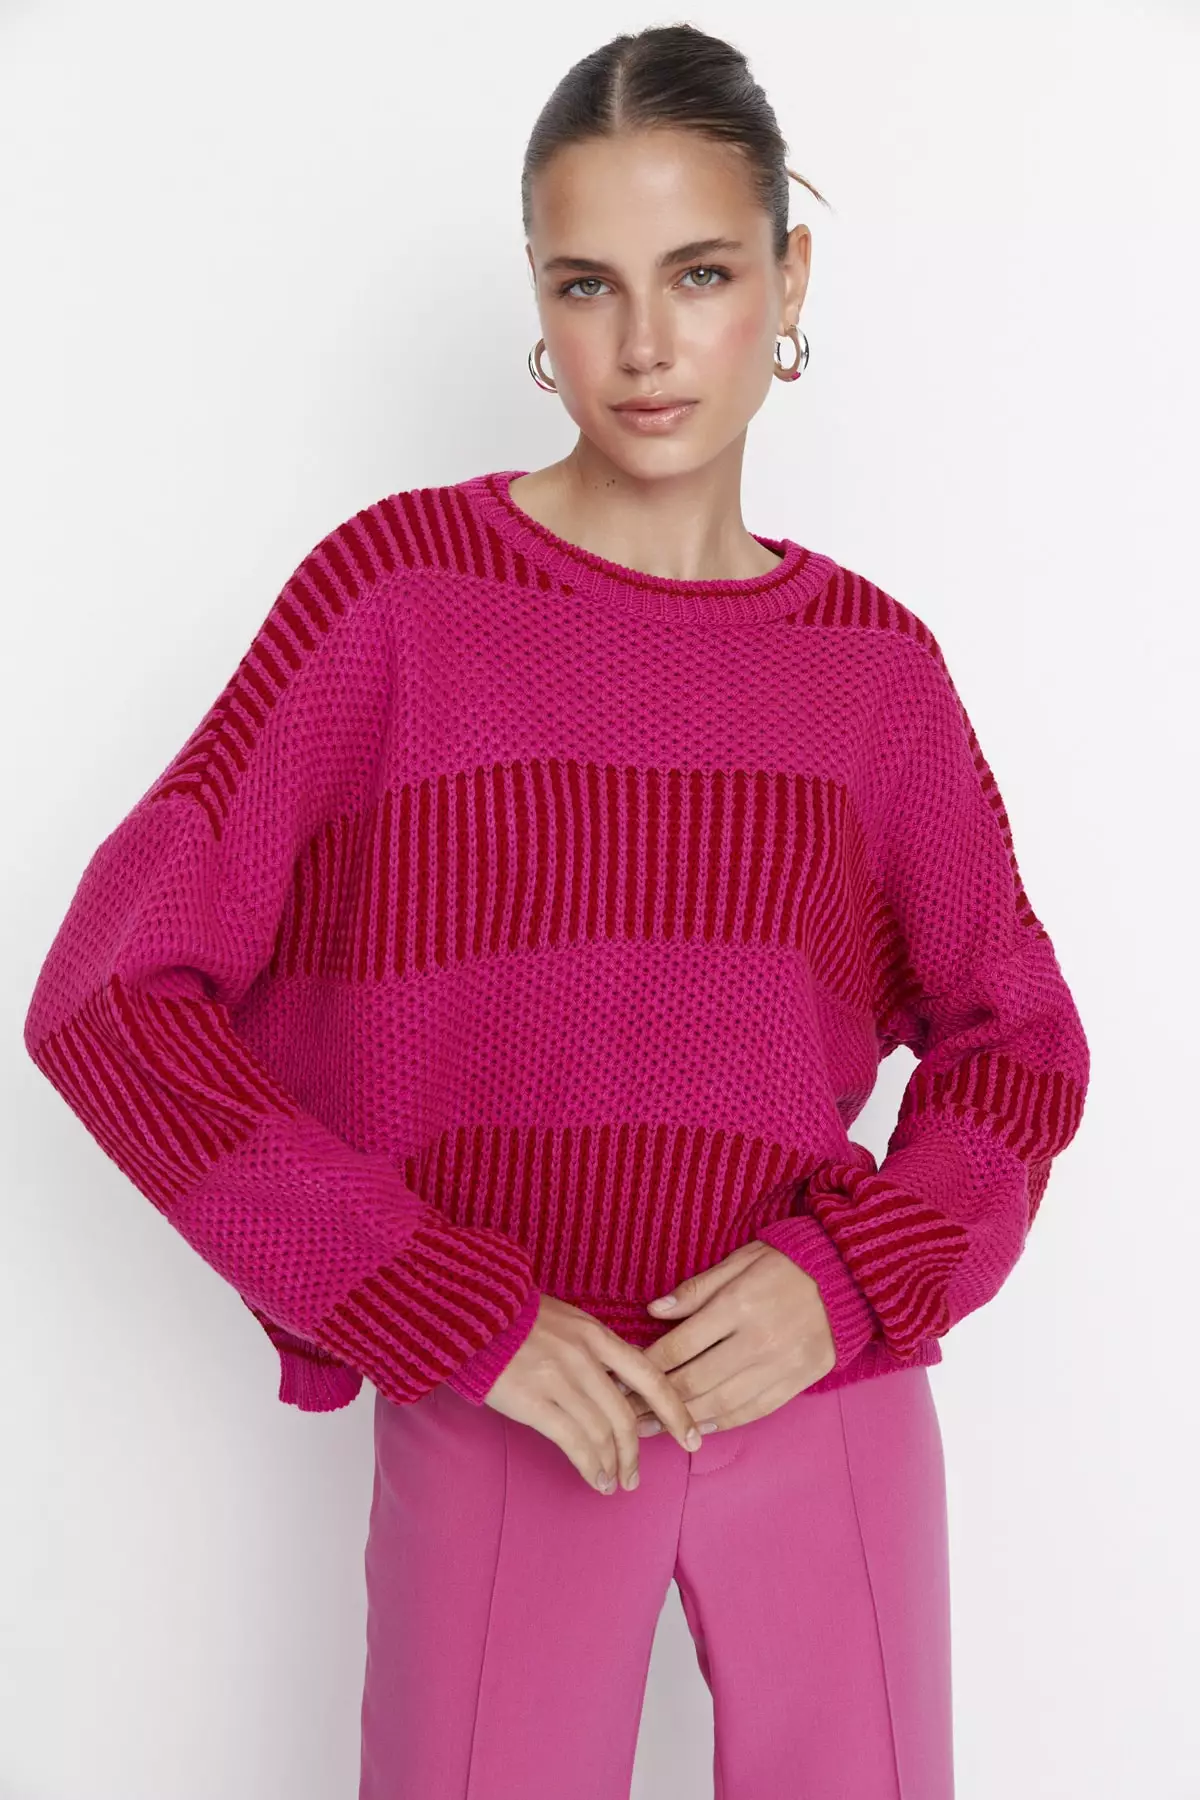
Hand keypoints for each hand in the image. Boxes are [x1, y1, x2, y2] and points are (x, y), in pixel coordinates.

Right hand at [482, 1294, 704, 1493]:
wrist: (471, 1313)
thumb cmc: (516, 1319)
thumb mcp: (568, 1322)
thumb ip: (596, 1351)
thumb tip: (623, 1386)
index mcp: (596, 1335)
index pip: (650, 1377)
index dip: (675, 1411)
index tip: (691, 1437)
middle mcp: (584, 1358)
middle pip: (625, 1416)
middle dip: (635, 1452)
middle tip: (636, 1476)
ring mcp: (558, 1380)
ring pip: (601, 1434)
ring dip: (613, 1465)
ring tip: (613, 1482)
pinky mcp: (533, 1401)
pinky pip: (573, 1442)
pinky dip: (590, 1466)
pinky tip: (596, 1479)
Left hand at [621, 1243, 836, 1434]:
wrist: (851, 1276)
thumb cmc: (789, 1262)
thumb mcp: (740, 1260)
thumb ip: (696, 1289)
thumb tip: (654, 1311)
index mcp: (738, 1305)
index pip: (679, 1345)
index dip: (646, 1364)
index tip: (624, 1373)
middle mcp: (757, 1341)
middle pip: (693, 1381)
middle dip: (654, 1399)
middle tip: (626, 1409)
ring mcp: (779, 1366)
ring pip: (719, 1404)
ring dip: (681, 1420)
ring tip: (651, 1428)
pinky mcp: (797, 1382)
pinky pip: (751, 1412)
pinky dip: (721, 1423)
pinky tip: (697, 1428)